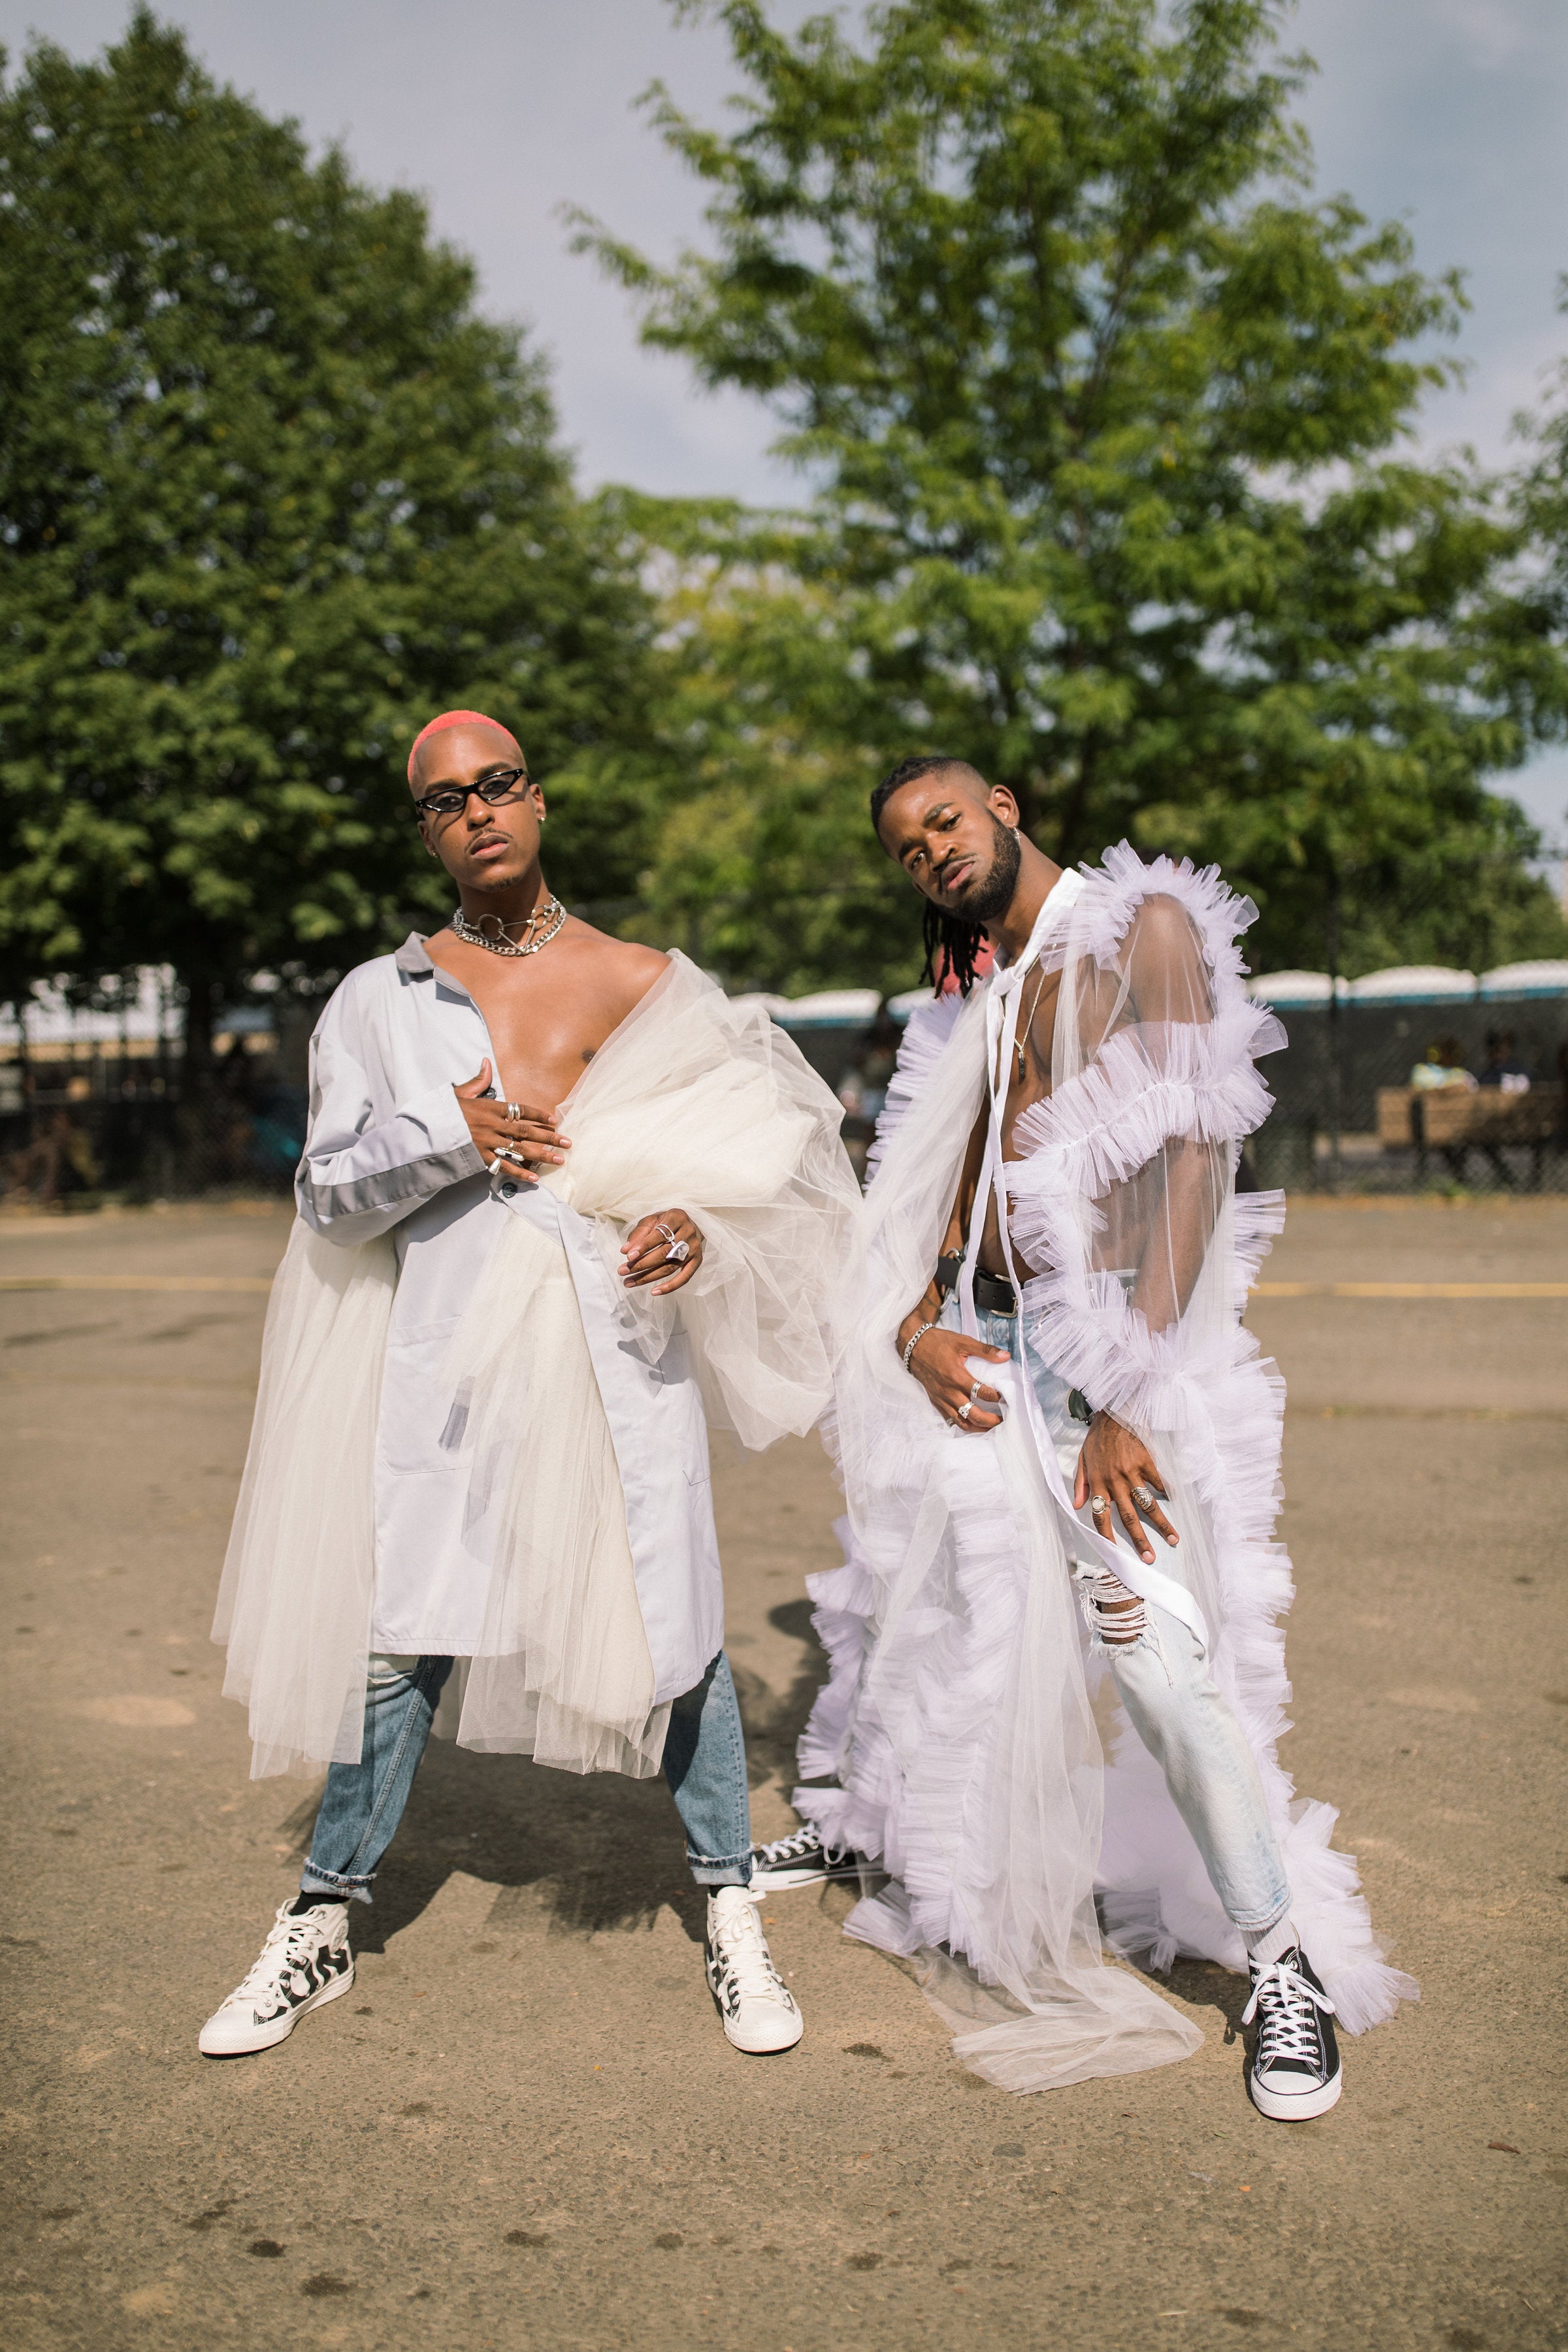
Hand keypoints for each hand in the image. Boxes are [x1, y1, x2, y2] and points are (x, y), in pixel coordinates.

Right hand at [454, 1059, 568, 1180]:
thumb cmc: (444, 1111)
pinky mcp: (480, 1157)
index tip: (554, 1120)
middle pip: (527, 1131)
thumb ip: (478, 1081)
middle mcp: (493, 1125)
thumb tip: (486, 1062)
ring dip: (541, 1155)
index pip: (521, 1110)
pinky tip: (534, 1177)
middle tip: (568, 1142)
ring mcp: (488, 1142)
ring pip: (520, 1150)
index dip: (539, 1115)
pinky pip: (503, 1166)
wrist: (426, 1130)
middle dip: (549, 1137)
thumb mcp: (460, 1092)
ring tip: (559, 1160)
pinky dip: (519, 1173)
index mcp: (490, 1107)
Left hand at [620, 1209, 703, 1295]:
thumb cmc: (666, 1222)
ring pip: (670, 1267)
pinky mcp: (697, 1261)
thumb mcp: (652, 1220)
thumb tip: (625, 1251)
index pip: (658, 1235)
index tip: (628, 1257)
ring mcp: (694, 1248)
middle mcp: (688, 1233)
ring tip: (629, 1282)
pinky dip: (670, 1287)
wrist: (689, 1223)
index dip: (643, 1247)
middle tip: (622, 1271)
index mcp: (677, 1218)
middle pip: (664, 1253)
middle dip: (641, 1264)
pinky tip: (654, 1292)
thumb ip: (638, 1234)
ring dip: (648, 1277)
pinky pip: (684, 1277)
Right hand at [905, 1325, 1008, 1431]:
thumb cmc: (938, 1343)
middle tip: (1003, 1419)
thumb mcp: (963, 1342)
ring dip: (978, 1428)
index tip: (1006, 1396)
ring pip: (962, 1423)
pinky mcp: (936, 1402)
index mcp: (957, 1377)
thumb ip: (985, 1350)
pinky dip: (964, 1425)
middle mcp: (949, 1392)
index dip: (998, 1397)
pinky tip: (973, 1424)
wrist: (914, 1347)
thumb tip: (1005, 1356)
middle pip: (974, 1415)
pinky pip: (950, 1420)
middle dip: (991, 1421)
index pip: (983, 1394)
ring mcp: (942, 1399)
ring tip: (991, 1427)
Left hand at [1074, 1416, 1179, 1565]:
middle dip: (1140, 1540)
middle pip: (1129, 1518)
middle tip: (1150, 1558)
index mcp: (1098, 1484)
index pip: (1100, 1516)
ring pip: (1148, 1505)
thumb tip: (1077, 1506)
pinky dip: (1166, 1494)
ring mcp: (1132, 1473)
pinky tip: (1174, 1504)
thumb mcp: (1082, 1460)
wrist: (1113, 1413)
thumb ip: (1080, 1484)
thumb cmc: (1097, 1438)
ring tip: (1174, 1539)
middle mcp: (1115, 1482)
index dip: (1107, 1536)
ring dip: (1161, 1524)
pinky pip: (1158, 1483)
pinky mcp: (1147, 1463)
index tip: (1115, 1553)